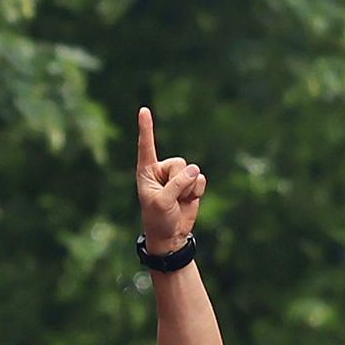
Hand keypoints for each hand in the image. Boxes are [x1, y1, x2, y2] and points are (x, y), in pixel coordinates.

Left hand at [134, 107, 206, 250]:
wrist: (171, 234)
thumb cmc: (157, 219)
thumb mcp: (162, 202)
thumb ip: (176, 185)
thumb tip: (195, 170)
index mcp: (147, 171)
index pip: (147, 146)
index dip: (146, 128)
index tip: (144, 110)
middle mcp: (162, 170)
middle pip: (178, 163)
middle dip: (179, 181)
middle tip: (171, 198)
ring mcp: (177, 176)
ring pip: (191, 170)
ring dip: (188, 188)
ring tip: (179, 200)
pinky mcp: (191, 183)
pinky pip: (200, 179)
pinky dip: (197, 191)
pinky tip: (189, 200)